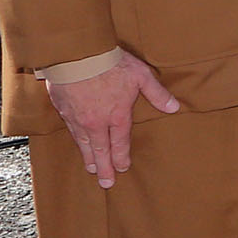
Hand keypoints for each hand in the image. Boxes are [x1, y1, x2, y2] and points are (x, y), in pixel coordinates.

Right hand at [47, 53, 180, 188]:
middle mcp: (97, 122)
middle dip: (105, 167)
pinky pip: (71, 131)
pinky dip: (77, 142)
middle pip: (101, 150)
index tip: (123, 168)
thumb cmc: (111, 63)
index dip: (122, 157)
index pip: (120, 142)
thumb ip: (157, 93)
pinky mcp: (63, 110)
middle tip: (106, 183)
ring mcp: (78, 118)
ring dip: (89, 158)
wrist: (77, 54)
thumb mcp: (141, 75)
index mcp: (117, 115)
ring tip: (92, 169)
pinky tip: (79, 145)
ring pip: (84, 143)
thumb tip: (174, 107)